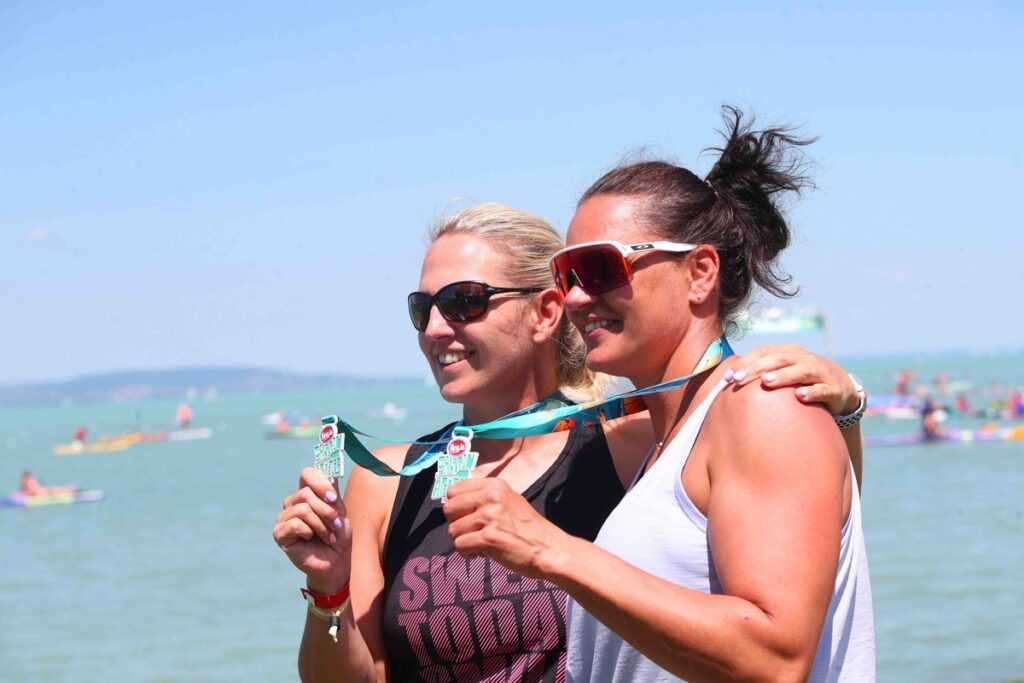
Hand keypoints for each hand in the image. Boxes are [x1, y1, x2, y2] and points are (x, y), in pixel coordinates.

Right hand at [273, 467, 351, 593]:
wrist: (336, 562)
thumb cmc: (338, 536)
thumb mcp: (340, 511)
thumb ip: (332, 492)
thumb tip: (330, 474)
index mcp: (307, 493)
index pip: (307, 474)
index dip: (320, 482)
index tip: (333, 497)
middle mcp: (293, 503)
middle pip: (306, 492)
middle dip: (326, 510)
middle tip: (335, 524)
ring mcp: (284, 518)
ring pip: (303, 509)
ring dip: (321, 524)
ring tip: (328, 536)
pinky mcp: (280, 533)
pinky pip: (295, 524)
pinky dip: (310, 532)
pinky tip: (311, 540)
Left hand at [442, 478, 568, 578]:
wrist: (550, 549)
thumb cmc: (529, 529)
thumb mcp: (509, 501)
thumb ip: (485, 498)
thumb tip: (454, 503)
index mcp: (494, 485)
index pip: (453, 490)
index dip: (455, 507)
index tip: (466, 517)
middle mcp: (491, 496)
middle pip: (449, 509)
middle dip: (456, 524)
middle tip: (471, 533)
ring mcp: (490, 516)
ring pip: (453, 530)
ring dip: (463, 541)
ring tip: (480, 544)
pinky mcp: (489, 537)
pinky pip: (460, 545)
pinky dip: (467, 553)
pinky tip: (481, 553)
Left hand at [726, 344, 859, 415]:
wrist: (841, 386)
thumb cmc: (802, 380)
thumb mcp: (783, 372)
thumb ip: (761, 374)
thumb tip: (728, 382)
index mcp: (789, 353)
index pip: (765, 352)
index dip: (746, 362)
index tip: (728, 376)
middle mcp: (803, 359)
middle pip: (779, 359)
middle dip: (758, 368)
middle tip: (739, 379)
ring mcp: (820, 372)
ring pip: (801, 371)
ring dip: (783, 376)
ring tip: (767, 382)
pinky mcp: (833, 389)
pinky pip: (823, 390)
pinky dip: (812, 392)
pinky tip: (800, 397)